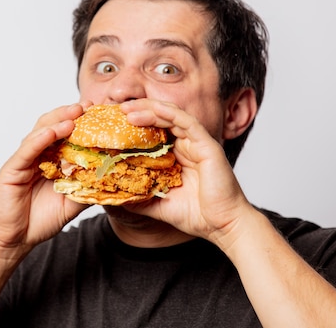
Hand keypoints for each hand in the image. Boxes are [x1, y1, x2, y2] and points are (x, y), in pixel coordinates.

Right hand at [0, 103, 89, 259]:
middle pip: (51, 126)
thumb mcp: (72, 202)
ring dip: (56, 122)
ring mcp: (23, 161)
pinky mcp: (11, 170)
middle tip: (86, 106)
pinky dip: (39, 140)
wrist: (16, 240)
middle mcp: (36, 155)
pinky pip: (26, 151)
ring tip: (74, 115)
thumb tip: (113, 178)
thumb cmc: (40, 219)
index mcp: (50, 159)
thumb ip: (88, 187)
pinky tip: (51, 132)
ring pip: (39, 134)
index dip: (80, 123)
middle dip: (68, 114)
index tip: (97, 113)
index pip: (65, 134)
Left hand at [120, 99, 254, 247]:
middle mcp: (186, 146)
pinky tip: (152, 111)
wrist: (222, 226)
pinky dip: (169, 114)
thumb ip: (139, 198)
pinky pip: (187, 122)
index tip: (113, 124)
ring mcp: (197, 143)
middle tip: (117, 110)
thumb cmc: (197, 215)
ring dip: (149, 109)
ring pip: (171, 116)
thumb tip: (115, 196)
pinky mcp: (207, 145)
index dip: (135, 125)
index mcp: (176, 156)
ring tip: (127, 110)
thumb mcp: (158, 205)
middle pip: (160, 119)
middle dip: (139, 111)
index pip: (153, 132)